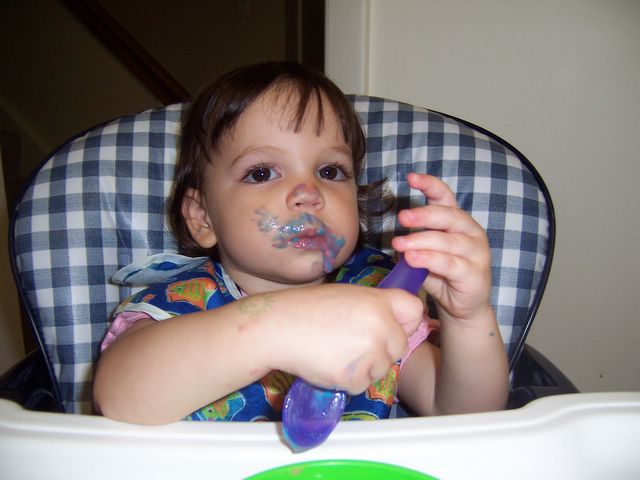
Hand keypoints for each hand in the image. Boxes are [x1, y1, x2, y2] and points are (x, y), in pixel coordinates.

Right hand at [269, 284, 423, 393]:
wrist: (277, 327)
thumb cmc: (306, 309)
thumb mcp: (346, 295)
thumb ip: (374, 308)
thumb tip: (394, 322)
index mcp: (378, 302)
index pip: (415, 310)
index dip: (405, 321)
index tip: (393, 326)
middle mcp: (380, 326)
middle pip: (400, 346)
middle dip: (382, 350)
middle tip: (352, 343)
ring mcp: (369, 353)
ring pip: (381, 369)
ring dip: (364, 367)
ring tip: (335, 351)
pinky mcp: (354, 377)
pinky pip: (361, 385)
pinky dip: (347, 380)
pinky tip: (328, 364)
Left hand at [391, 173, 492, 323]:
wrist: (464, 306)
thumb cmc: (443, 275)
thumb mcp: (426, 252)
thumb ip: (415, 241)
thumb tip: (395, 236)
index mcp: (457, 221)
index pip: (446, 197)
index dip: (430, 185)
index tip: (411, 178)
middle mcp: (470, 232)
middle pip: (448, 216)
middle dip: (423, 215)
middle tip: (402, 217)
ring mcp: (476, 253)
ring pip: (448, 241)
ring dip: (421, 241)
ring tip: (399, 245)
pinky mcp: (475, 274)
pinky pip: (450, 264)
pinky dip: (430, 260)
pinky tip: (413, 259)